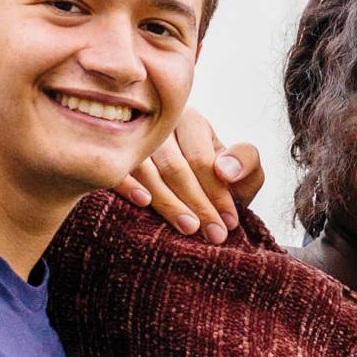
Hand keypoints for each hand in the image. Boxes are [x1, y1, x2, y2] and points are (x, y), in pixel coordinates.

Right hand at [112, 107, 265, 243]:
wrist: (188, 183)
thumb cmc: (215, 175)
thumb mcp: (241, 166)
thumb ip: (246, 162)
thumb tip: (226, 170)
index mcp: (190, 122)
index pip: (201, 159)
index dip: (217, 192)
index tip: (230, 222)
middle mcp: (156, 126)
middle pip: (174, 167)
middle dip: (197, 204)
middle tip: (213, 234)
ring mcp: (130, 140)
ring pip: (147, 172)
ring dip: (168, 203)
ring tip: (189, 228)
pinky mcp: (110, 157)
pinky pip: (117, 172)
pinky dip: (129, 187)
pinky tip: (143, 203)